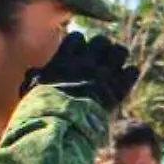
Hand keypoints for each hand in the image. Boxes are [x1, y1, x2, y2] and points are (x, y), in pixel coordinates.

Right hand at [24, 33, 138, 112]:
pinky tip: (122, 83)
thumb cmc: (41, 111)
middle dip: (102, 49)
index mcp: (64, 59)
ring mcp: (103, 74)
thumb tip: (34, 71)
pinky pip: (132, 71)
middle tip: (100, 62)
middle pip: (102, 40)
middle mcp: (86, 62)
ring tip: (114, 69)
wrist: (60, 126)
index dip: (80, 46)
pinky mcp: (117, 89)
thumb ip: (34, 78)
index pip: (78, 38)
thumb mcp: (31, 91)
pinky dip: (128, 75)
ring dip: (118, 59)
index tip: (79, 56)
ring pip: (120, 51)